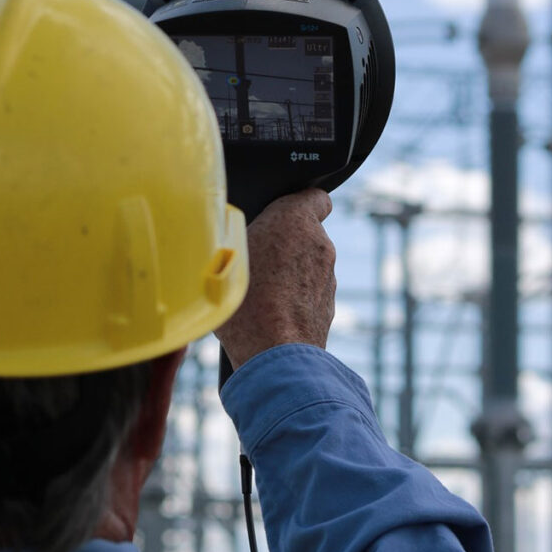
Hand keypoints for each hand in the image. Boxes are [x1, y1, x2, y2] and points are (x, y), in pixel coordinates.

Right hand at [215, 189, 335, 368]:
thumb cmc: (246, 302)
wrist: (273, 355)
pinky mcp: (328, 308)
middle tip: (253, 260)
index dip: (298, 203)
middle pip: (304, 235)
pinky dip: (293, 300)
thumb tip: (226, 234)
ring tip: (256, 294)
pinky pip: (307, 295)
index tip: (281, 213)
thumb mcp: (222, 253)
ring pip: (306, 267)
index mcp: (296, 220)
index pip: (315, 196)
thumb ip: (235, 234)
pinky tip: (268, 315)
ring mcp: (329, 279)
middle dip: (283, 244)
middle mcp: (320, 246)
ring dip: (287, 275)